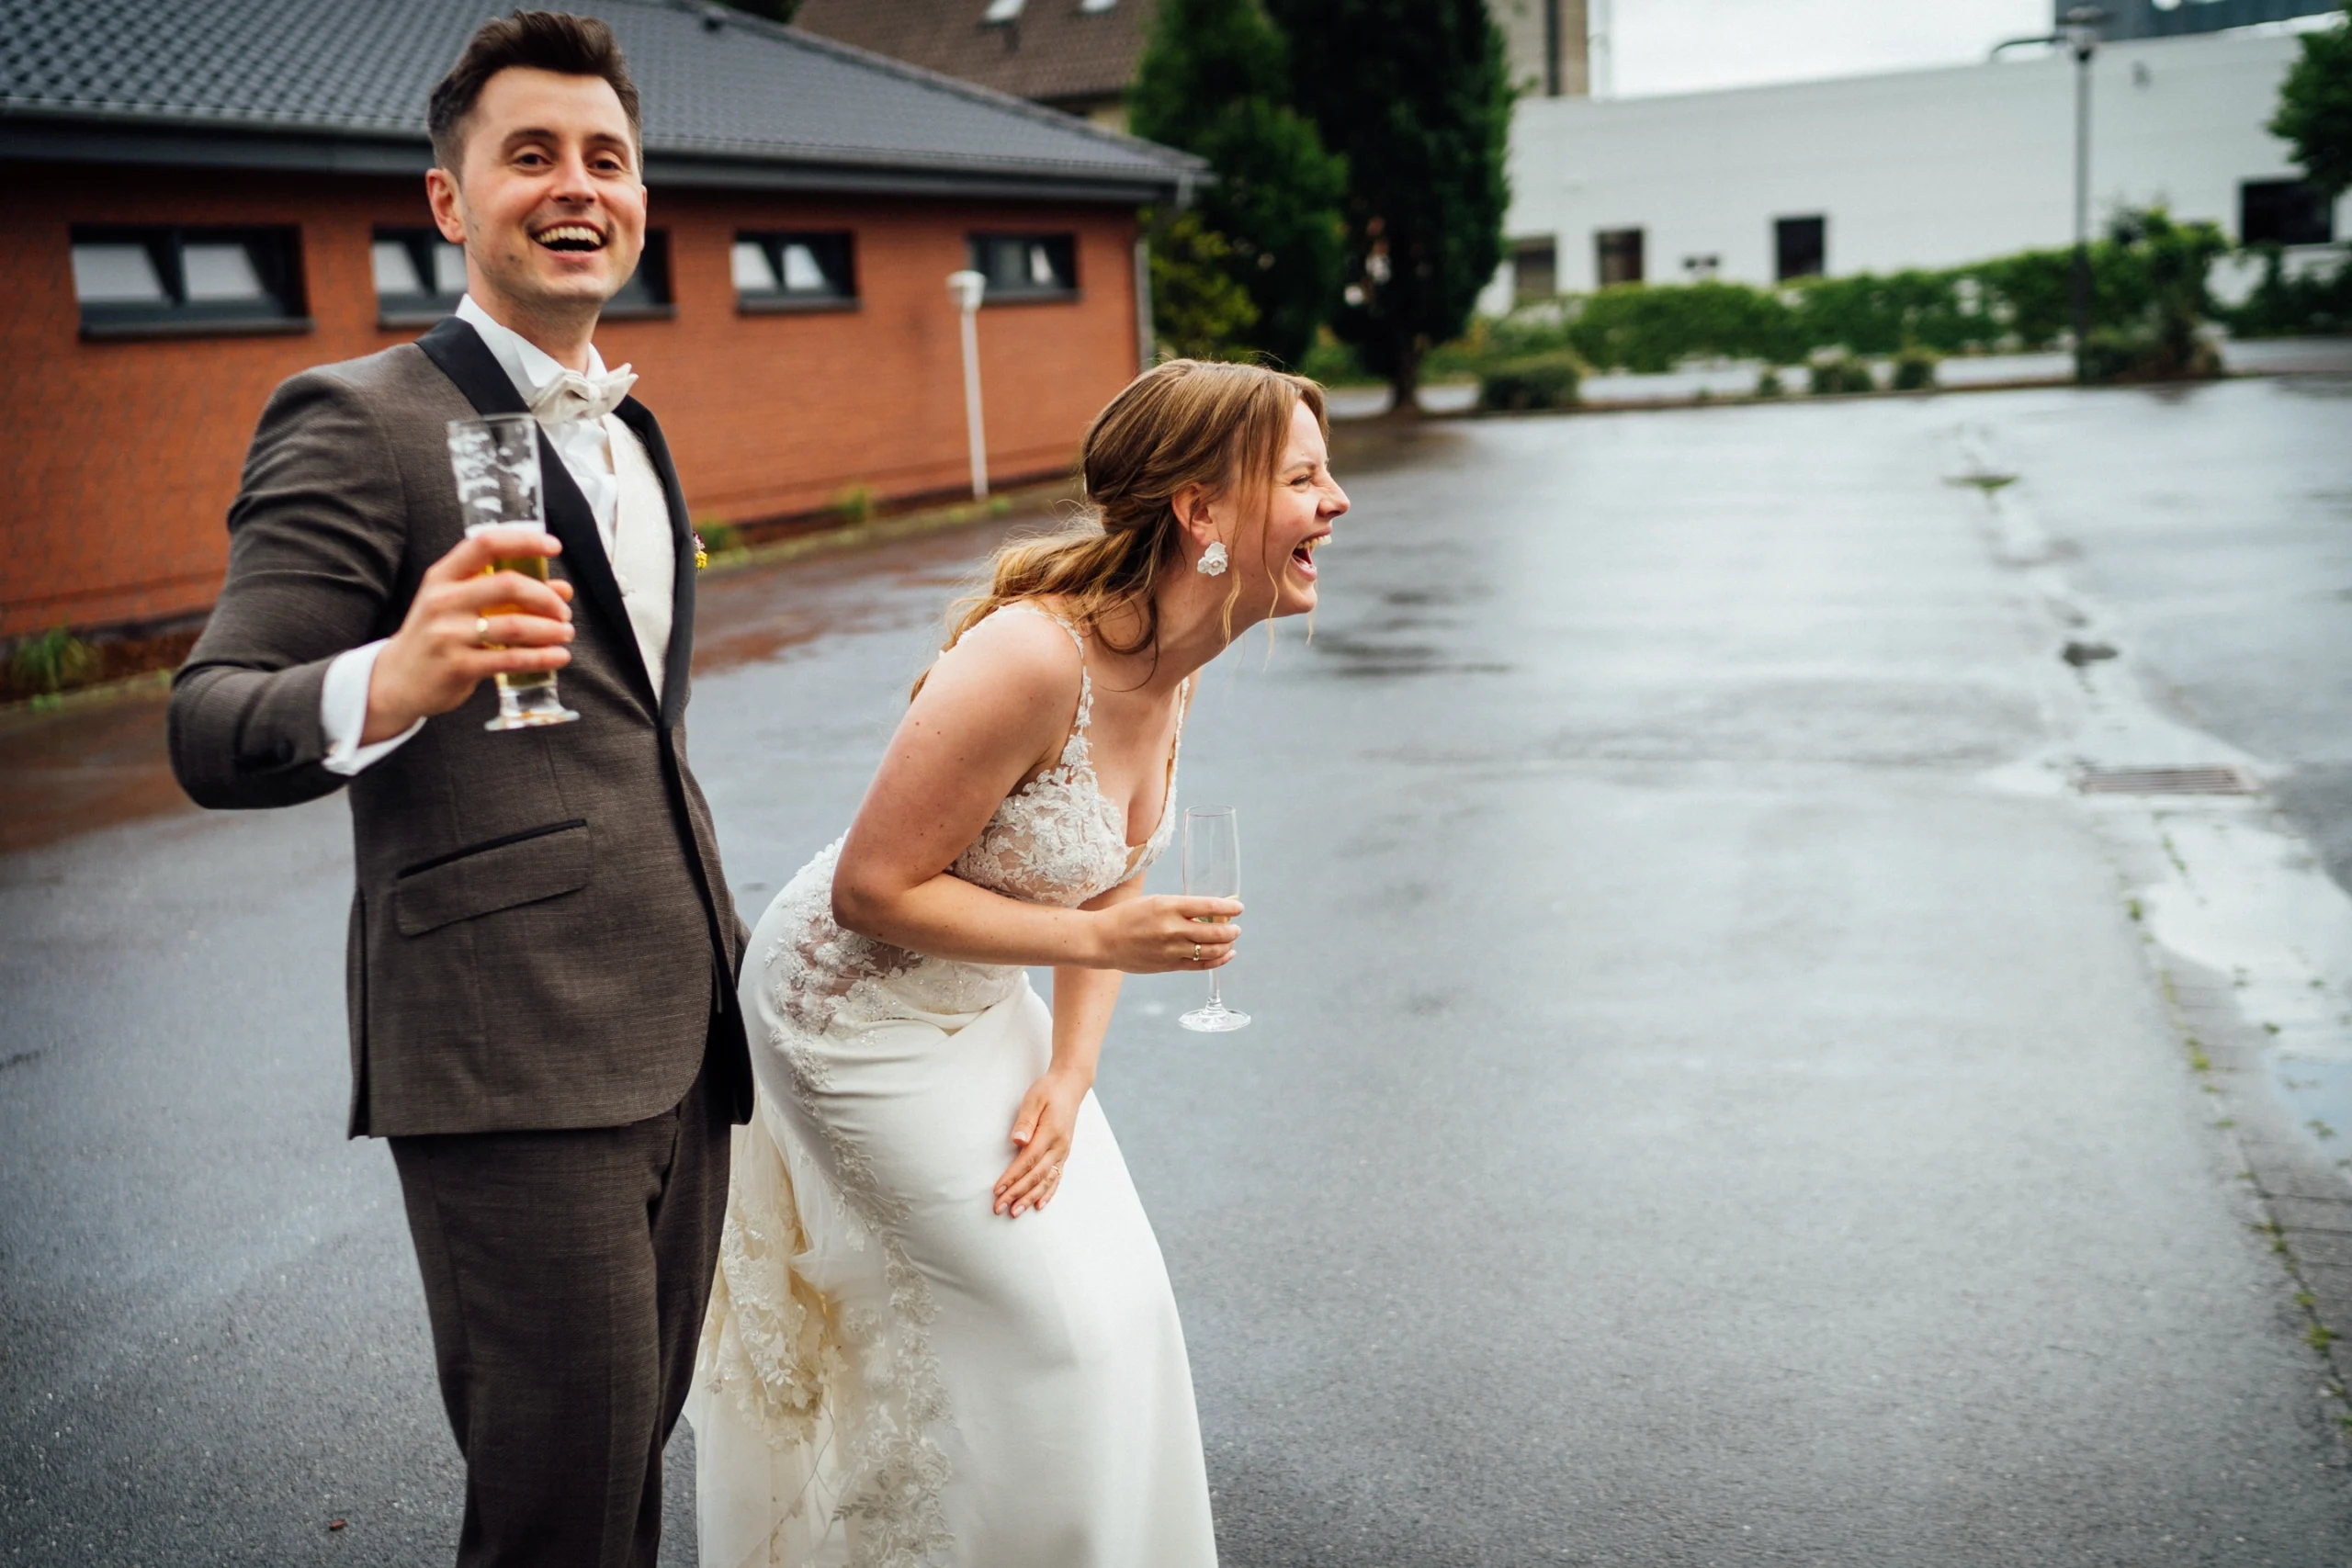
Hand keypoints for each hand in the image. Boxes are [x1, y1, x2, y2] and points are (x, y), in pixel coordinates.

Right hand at [363, 527, 575, 741]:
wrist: (396, 681)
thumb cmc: (437, 636)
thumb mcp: (458, 605)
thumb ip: (504, 593)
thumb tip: (562, 589)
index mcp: (443, 576)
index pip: (485, 545)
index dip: (524, 541)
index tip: (554, 547)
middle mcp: (443, 600)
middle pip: (508, 585)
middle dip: (546, 597)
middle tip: (563, 611)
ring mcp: (448, 634)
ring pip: (515, 625)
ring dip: (550, 630)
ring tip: (565, 634)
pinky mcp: (458, 666)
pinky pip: (511, 659)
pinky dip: (542, 657)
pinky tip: (559, 657)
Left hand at [995, 1069, 1088, 1216]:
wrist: (1070, 1086)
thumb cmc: (1048, 1091)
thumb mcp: (1034, 1099)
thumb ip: (1026, 1120)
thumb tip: (1018, 1141)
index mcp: (1050, 1133)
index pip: (1028, 1161)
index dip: (1012, 1177)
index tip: (997, 1190)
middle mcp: (1059, 1146)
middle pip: (1036, 1176)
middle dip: (1017, 1194)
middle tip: (999, 1208)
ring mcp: (1063, 1152)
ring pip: (1046, 1181)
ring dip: (1030, 1198)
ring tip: (1015, 1212)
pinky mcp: (1063, 1154)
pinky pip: (1057, 1178)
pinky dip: (1048, 1193)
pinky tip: (1039, 1205)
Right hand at [1090, 895, 1241, 972]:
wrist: (1102, 940)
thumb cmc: (1127, 916)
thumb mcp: (1154, 901)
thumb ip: (1179, 907)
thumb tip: (1208, 909)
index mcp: (1168, 906)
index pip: (1208, 905)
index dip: (1229, 907)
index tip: (1239, 907)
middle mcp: (1172, 928)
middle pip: (1215, 931)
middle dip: (1231, 929)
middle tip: (1236, 927)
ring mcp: (1171, 949)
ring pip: (1211, 950)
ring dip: (1227, 945)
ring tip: (1231, 940)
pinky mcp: (1168, 965)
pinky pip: (1200, 965)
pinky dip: (1217, 961)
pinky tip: (1226, 955)